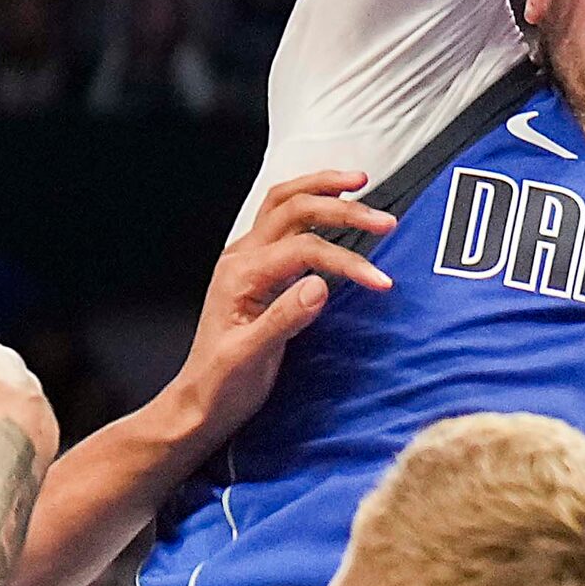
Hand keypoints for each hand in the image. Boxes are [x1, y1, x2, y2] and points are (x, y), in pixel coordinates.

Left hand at [162, 169, 394, 452]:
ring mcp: (249, 261)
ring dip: (322, 189)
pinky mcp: (259, 271)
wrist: (200, 403)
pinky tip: (333, 207)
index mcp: (240, 274)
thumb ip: (284, 318)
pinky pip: (285, 223)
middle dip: (342, 207)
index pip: (304, 249)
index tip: (379, 280)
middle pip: (294, 209)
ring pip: (285, 204)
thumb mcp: (250, 357)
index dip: (347, 260)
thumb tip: (320, 285)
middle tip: (384, 219)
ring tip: (359, 182)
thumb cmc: (220, 385)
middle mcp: (242, 259)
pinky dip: (313, 206)